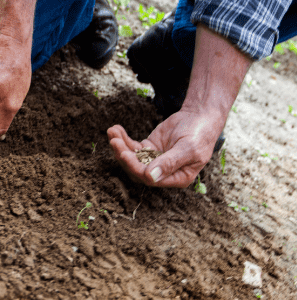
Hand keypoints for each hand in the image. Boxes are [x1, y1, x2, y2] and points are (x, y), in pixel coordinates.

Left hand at [107, 110, 222, 186]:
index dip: (135, 167)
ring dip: (120, 146)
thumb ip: (170, 163)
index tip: (124, 153)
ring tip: (112, 131)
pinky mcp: (149, 148)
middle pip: (137, 170)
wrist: (200, 116)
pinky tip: (115, 129)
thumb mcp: (188, 148)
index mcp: (177, 178)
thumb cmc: (200, 134)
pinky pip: (132, 147)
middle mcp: (164, 173)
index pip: (150, 179)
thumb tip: (150, 177)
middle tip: (114, 141)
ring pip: (132, 158)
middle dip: (124, 156)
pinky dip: (123, 139)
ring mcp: (154, 160)